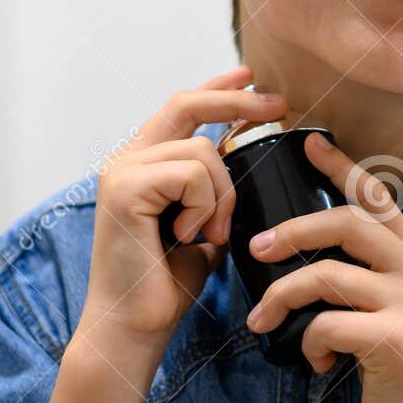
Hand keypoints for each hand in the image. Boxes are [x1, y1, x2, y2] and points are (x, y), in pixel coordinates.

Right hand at [80, 65, 288, 363]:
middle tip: (280, 105)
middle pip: (187, 104)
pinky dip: (206, 207)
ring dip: (223, 194)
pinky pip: (192, 174)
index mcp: (145, 164)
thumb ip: (214, 195)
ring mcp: (121, 171)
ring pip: (203, 151)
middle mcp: (127, 160)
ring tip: (210, 234)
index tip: (252, 76)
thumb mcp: (203, 228)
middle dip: (237, 101)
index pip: (183, 108)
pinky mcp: (124, 188)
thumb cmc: (166, 284)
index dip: (218, 88)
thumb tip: (251, 167)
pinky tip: (189, 237)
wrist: (135, 326)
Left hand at [244, 132, 402, 402]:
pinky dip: (308, 343)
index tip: (309, 141)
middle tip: (256, 245)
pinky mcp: (392, 336)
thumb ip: (363, 276)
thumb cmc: (401, 367)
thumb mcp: (391, 308)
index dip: (343, 165)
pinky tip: (314, 364)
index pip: (377, 196)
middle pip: (346, 222)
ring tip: (261, 320)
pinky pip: (326, 324)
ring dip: (282, 296)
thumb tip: (302, 255)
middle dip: (293, 229)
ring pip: (326, 274)